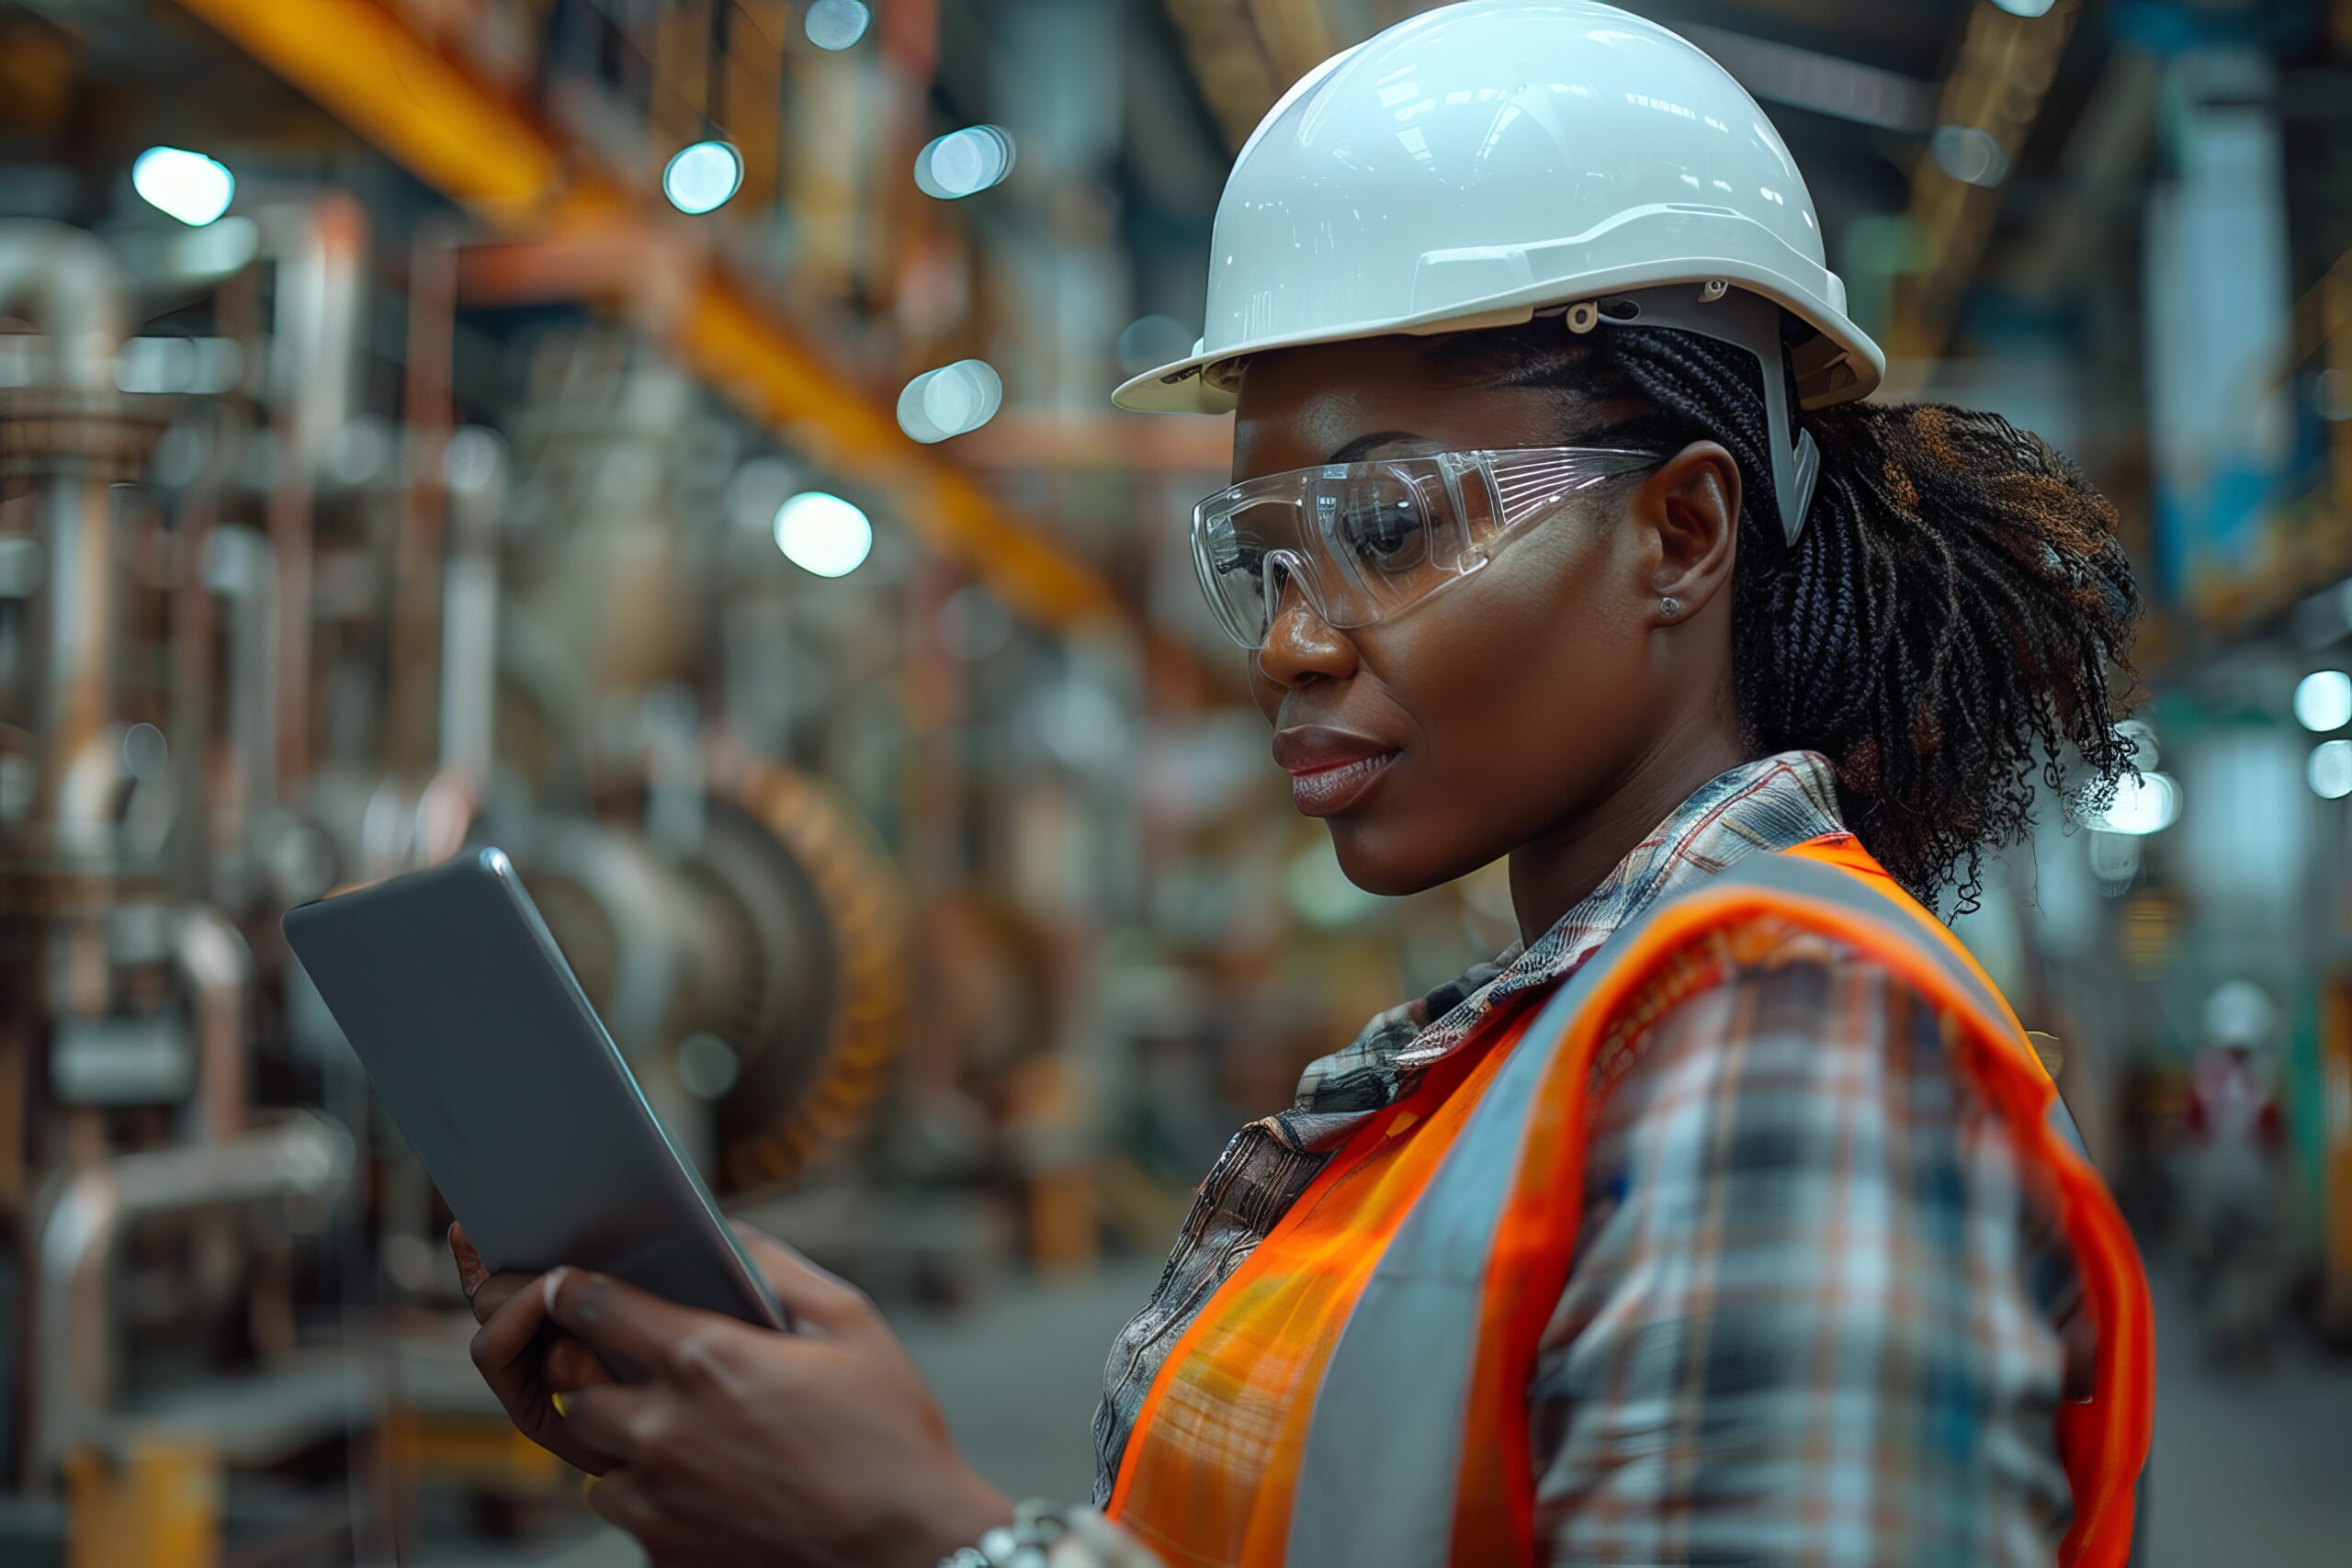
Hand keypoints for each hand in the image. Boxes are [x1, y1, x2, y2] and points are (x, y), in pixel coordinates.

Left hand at [457, 1222, 1010, 1566]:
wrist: (909, 1551)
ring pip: (594, 1465)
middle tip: (643, 1377)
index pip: (593, 1307)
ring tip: (682, 1442)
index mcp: (704, 1360)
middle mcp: (664, 1430)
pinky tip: (710, 1490)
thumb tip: (728, 1238)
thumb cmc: (890, 1433)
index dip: (572, 1290)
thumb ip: (776, 1268)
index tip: (568, 1286)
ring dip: (623, 1448)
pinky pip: (630, 1517)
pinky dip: (653, 1500)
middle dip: (599, 1378)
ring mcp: (659, 1501)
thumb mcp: (851, 1322)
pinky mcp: (667, 1555)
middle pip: (574, 1391)